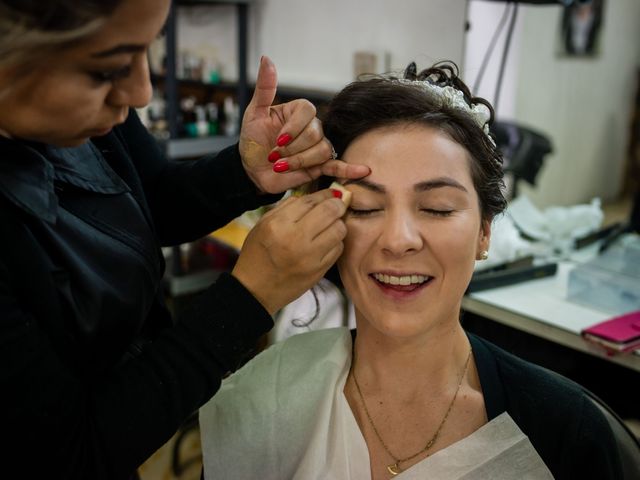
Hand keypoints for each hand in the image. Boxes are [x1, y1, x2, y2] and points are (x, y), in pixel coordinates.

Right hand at [232, 189, 346, 314]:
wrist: (256, 289)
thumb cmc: (257, 254)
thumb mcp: (263, 225)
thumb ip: (286, 207)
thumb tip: (312, 196)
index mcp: (279, 224)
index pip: (310, 200)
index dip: (325, 194)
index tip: (332, 193)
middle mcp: (296, 238)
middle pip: (330, 211)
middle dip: (337, 205)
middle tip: (338, 206)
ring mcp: (310, 256)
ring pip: (339, 229)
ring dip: (338, 224)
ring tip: (331, 226)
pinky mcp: (319, 270)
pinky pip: (338, 249)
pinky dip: (336, 242)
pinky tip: (327, 242)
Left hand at [239, 56, 368, 193]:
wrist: (252, 169)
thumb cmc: (253, 140)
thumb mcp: (254, 113)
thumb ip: (265, 88)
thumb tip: (266, 58)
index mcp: (298, 111)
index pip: (308, 112)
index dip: (293, 128)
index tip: (277, 139)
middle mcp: (311, 127)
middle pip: (315, 134)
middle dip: (292, 148)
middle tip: (275, 156)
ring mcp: (317, 146)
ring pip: (322, 150)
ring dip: (300, 161)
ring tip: (282, 167)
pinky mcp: (319, 166)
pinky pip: (338, 166)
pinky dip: (351, 169)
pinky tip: (363, 171)